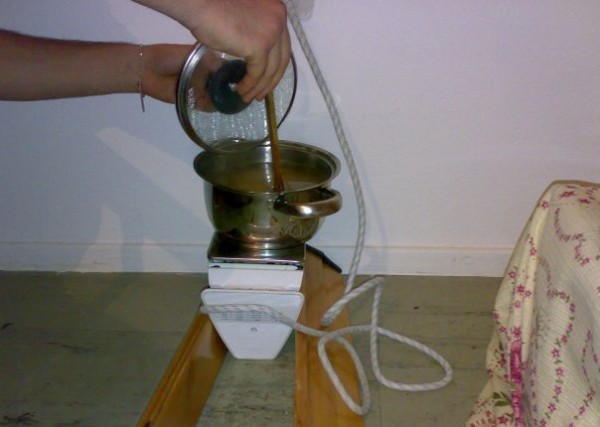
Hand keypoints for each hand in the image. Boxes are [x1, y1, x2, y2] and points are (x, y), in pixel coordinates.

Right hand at [133, 0, 291, 101]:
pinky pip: (258, 73)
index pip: (282, 45)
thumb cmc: (213, 5)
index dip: (274, 66)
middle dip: (270, 81)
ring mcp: (271, 33)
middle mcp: (279, 20)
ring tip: (247, 97)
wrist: (200, 2)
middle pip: (280, 59)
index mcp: (277, 11)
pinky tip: (241, 91)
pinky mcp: (260, 46)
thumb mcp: (245, 17)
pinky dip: (250, 85)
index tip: (265, 80)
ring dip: (259, 87)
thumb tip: (253, 53)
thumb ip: (255, 31)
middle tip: (260, 94)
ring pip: (270, 69)